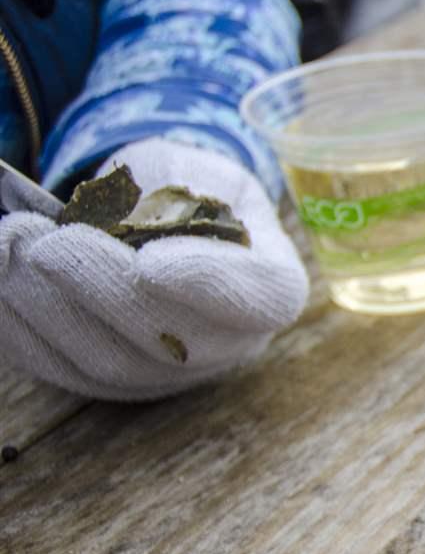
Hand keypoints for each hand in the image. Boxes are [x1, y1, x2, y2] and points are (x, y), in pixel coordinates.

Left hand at [0, 140, 307, 399]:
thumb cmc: (187, 190)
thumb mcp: (196, 172)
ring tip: (12, 242)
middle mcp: (230, 343)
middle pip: (174, 342)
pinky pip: (60, 369)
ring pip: (110, 363)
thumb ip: (174, 196)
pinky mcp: (111, 382)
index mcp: (271, 286)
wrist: (160, 223)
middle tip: (47, 241)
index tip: (150, 261)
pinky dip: (18, 326)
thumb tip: (122, 226)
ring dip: (48, 306)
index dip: (206, 284)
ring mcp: (171, 373)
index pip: (256, 297)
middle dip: (100, 290)